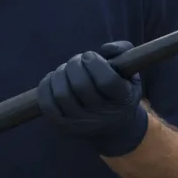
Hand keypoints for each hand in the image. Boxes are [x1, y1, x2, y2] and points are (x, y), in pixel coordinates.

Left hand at [37, 40, 148, 157]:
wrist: (112, 128)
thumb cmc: (119, 90)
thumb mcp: (130, 71)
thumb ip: (123, 50)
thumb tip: (105, 49)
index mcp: (123, 100)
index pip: (107, 80)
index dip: (95, 63)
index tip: (90, 56)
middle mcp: (103, 116)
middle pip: (80, 85)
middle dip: (74, 64)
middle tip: (78, 61)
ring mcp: (81, 124)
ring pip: (62, 94)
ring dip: (60, 74)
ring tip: (66, 70)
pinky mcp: (63, 126)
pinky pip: (47, 105)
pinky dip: (46, 87)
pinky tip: (54, 80)